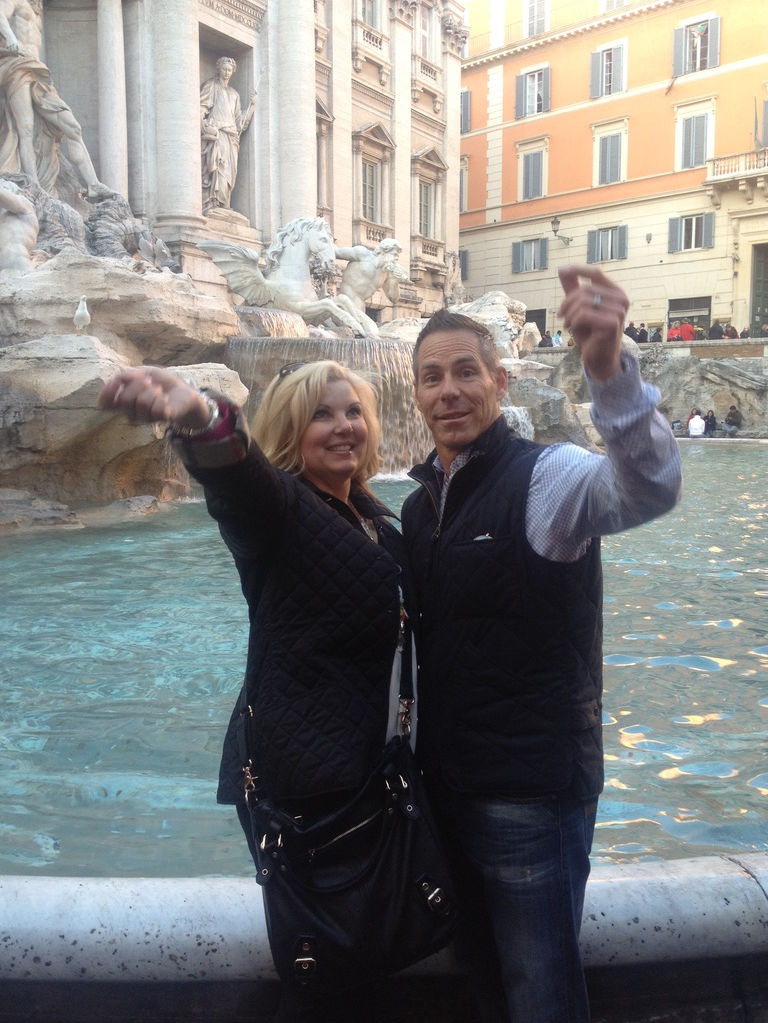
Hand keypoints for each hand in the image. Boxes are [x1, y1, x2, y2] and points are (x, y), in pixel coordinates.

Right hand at [98, 367, 210, 429]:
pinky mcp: (162, 419)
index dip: (107, 393)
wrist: (182, 390)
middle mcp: (131, 412)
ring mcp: (146, 418)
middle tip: (149, 381)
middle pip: (125, 399)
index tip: (118, 380)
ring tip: (159, 391)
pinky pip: (157, 411)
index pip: (105, 403)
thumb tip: (115, 381)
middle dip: (137, 385)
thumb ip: (125, 376)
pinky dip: (162, 400)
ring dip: (152, 391)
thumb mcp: (141, 372)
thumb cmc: (159, 382)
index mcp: (123, 401)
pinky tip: (166, 399)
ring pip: (142, 403)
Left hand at [557, 265, 627, 380]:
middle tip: (561, 316)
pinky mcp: (612, 324)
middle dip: (567, 303)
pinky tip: (572, 329)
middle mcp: (621, 299)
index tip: (561, 270)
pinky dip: (573, 322)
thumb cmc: (589, 332)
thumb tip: (562, 268)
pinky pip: (583, 315)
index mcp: (615, 291)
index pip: (596, 272)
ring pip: (582, 302)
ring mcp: (619, 311)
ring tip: (567, 323)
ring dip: (568, 314)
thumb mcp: (578, 307)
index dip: (578, 269)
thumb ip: (572, 288)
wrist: (598, 357)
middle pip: (584, 290)